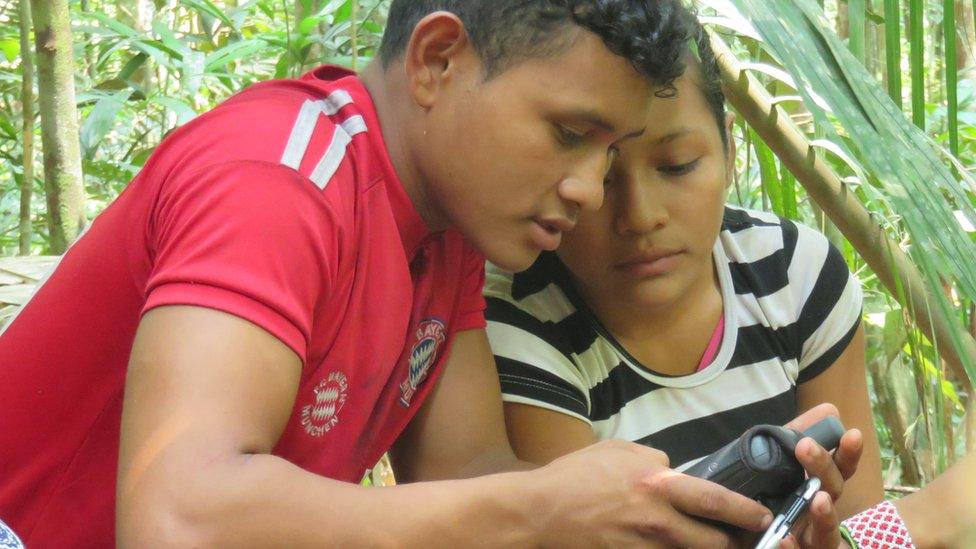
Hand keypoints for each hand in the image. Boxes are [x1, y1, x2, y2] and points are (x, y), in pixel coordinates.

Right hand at [530, 439, 772, 547]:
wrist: (539, 511)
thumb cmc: (575, 474)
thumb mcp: (617, 451)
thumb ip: (652, 460)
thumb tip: (673, 470)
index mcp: (656, 485)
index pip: (714, 500)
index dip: (745, 511)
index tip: (763, 515)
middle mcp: (657, 521)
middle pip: (712, 542)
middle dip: (733, 543)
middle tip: (744, 539)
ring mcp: (643, 547)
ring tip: (711, 543)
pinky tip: (670, 546)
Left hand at [777, 403, 861, 548]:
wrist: (741, 533)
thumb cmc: (767, 497)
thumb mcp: (778, 464)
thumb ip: (797, 436)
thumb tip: (829, 409)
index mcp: (817, 489)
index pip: (839, 470)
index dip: (848, 454)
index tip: (852, 433)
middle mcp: (818, 515)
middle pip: (833, 493)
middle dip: (824, 470)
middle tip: (806, 446)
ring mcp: (811, 540)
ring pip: (827, 533)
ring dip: (825, 516)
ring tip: (818, 499)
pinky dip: (792, 548)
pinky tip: (784, 538)